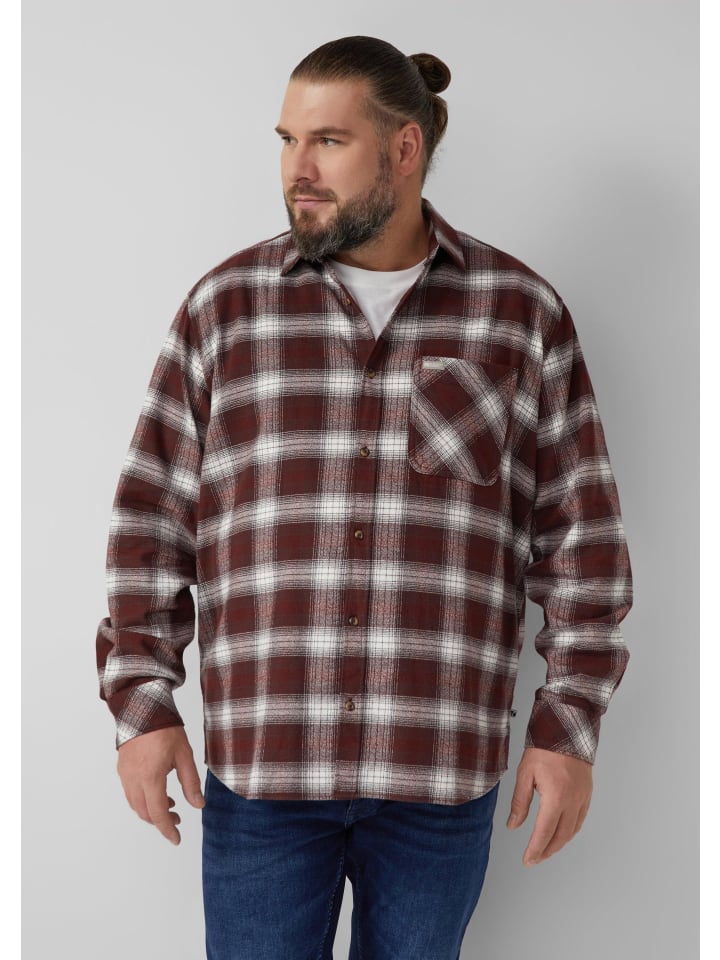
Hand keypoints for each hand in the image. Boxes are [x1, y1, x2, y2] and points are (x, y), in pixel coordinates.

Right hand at [117, 726, 204, 844]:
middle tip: (177, 819)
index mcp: (150, 777)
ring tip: (169, 805)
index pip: (158, 813)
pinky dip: (142, 799)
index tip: (176, 839)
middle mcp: (133, 779)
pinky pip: (130, 793)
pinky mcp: (122, 768)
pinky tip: (156, 791)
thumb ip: (190, 782)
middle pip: (144, 813)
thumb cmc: (165, 728)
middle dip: (160, 821)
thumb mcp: (185, 755)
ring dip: (151, 811)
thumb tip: (198, 805)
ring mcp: (125, 774)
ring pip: (135, 804)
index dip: (168, 829)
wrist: (143, 707)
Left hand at [506, 746, 592, 865]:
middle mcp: (572, 802)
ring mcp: (582, 799)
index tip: (527, 860)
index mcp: (556, 798)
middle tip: (533, 859)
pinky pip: (580, 820)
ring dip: (558, 844)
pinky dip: (570, 832)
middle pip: (560, 837)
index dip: (535, 850)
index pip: (544, 833)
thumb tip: (513, 825)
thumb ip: (520, 802)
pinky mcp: (587, 794)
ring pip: (572, 831)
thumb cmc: (544, 749)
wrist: (567, 731)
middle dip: (546, 851)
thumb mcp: (525, 774)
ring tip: (545, 850)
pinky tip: (561, 834)